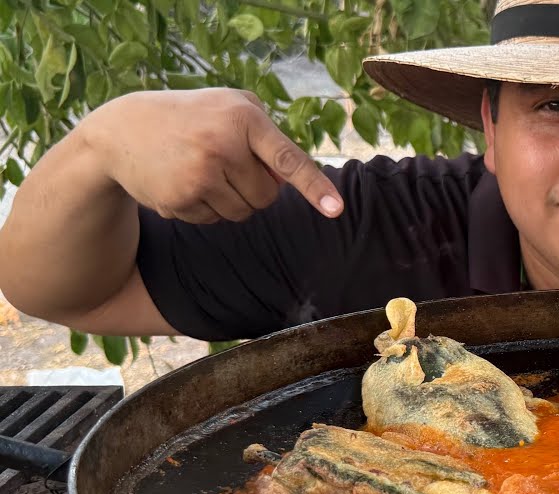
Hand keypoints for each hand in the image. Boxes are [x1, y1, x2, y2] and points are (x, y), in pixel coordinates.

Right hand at [84, 88, 343, 222]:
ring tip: (201, 171)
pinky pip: (214, 220)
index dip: (314, 187)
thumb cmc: (194, 118)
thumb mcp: (231, 109)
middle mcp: (222, 145)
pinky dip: (204, 208)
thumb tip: (291, 184)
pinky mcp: (179, 199)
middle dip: (254, 188)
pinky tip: (181, 182)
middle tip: (224, 163)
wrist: (121, 130)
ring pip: (244, 213)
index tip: (336, 209)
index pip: (288, 159)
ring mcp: (199, 175)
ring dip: (231, 201)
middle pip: (267, 196)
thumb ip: (270, 140)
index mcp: (242, 118)